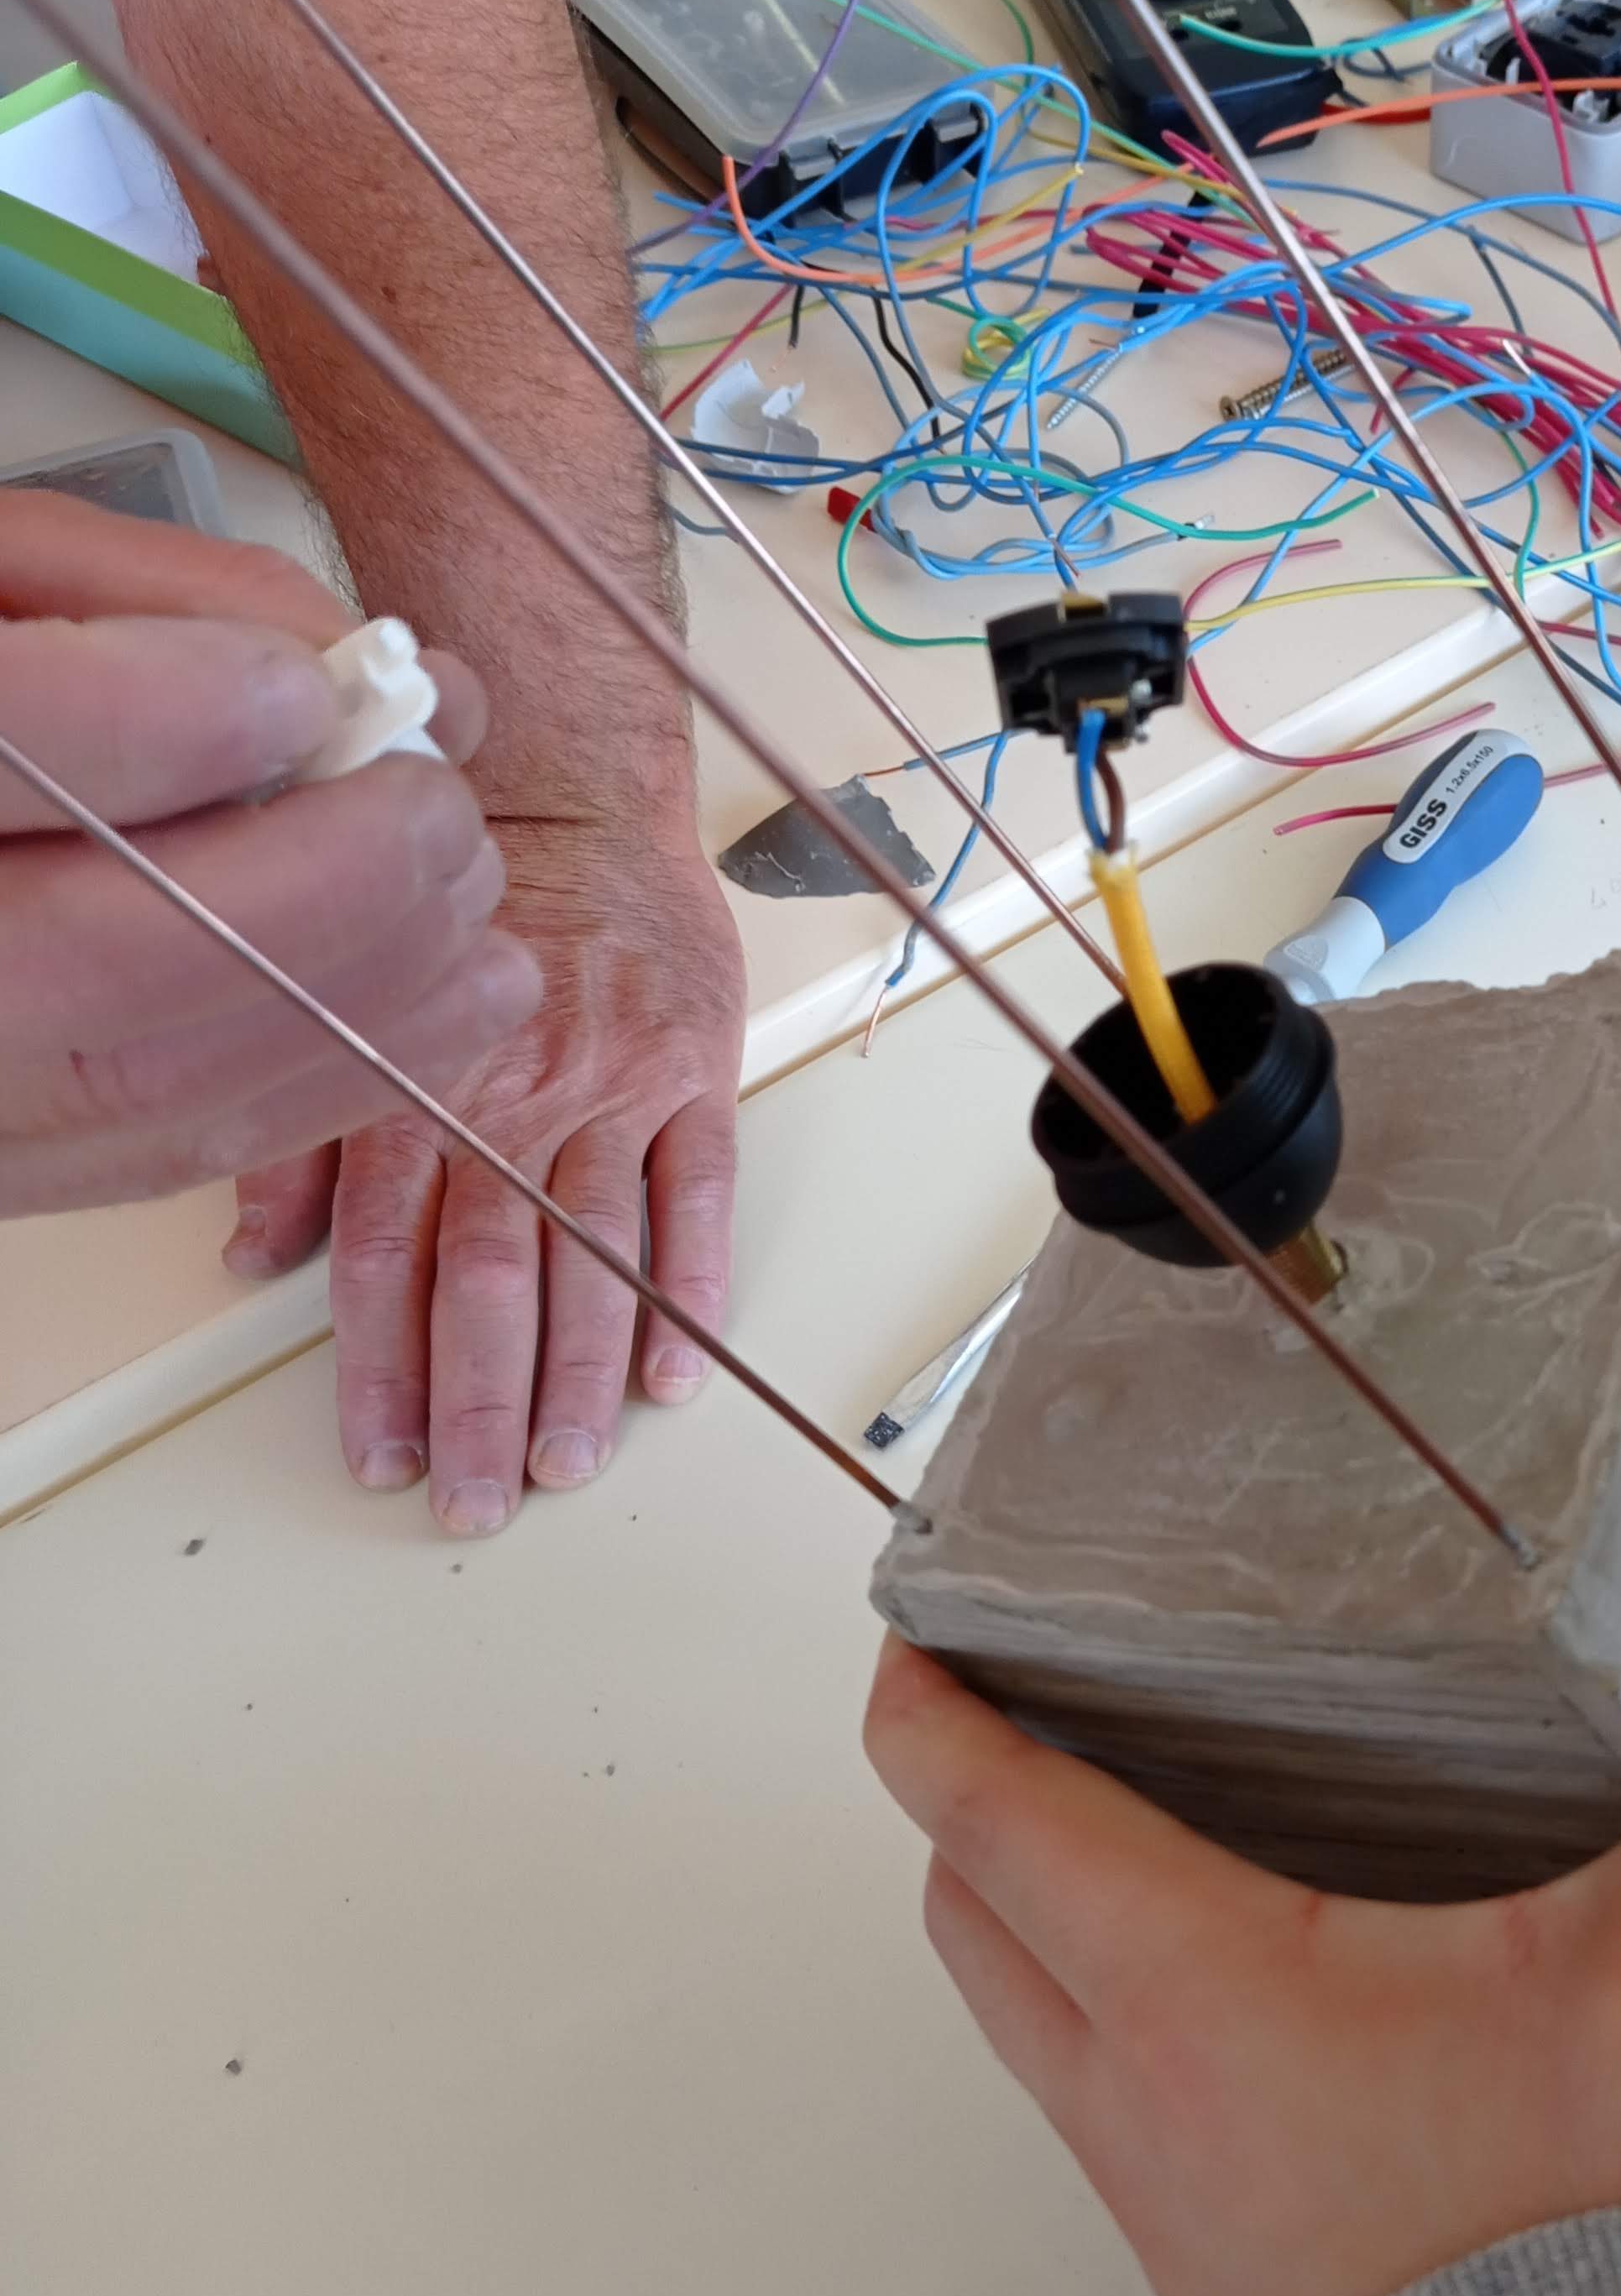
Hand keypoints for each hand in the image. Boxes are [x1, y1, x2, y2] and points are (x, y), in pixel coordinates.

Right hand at [0, 491, 531, 1213]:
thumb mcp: (6, 576)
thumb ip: (154, 593)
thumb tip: (339, 668)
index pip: (18, 737)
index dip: (187, 718)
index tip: (316, 691)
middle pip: (112, 950)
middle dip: (337, 878)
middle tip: (439, 808)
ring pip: (163, 1083)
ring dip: (372, 987)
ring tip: (467, 891)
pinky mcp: (7, 1163)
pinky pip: (177, 1155)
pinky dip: (339, 1074)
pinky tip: (451, 997)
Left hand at [230, 809, 745, 1529]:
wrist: (578, 798)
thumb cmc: (473, 910)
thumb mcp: (361, 1009)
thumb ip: (303, 1141)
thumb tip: (249, 1259)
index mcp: (418, 1089)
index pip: (389, 1258)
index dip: (382, 1370)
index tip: (385, 1456)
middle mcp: (510, 1095)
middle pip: (493, 1274)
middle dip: (483, 1401)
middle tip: (482, 1497)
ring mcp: (609, 1086)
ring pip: (593, 1251)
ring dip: (581, 1371)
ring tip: (571, 1459)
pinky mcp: (693, 1071)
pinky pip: (695, 1192)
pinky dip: (687, 1284)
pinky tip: (673, 1367)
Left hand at [865, 1564, 1620, 2295]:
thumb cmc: (1597, 2275)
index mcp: (1202, 2001)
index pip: (988, 1817)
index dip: (930, 1705)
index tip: (916, 1631)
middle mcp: (1148, 2110)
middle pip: (970, 1922)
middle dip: (964, 1803)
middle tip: (1008, 1709)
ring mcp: (1174, 2219)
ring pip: (1038, 2039)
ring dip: (1052, 1932)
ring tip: (1140, 1835)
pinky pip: (1125, 2141)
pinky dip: (1140, 2044)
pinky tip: (1261, 2012)